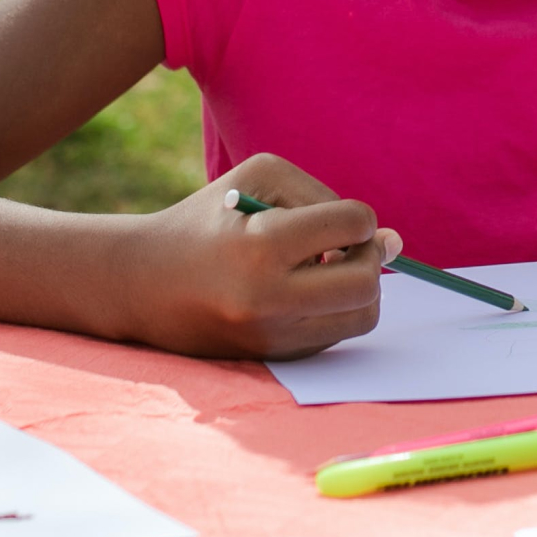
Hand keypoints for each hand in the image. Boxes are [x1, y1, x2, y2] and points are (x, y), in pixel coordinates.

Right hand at [122, 153, 401, 359]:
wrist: (142, 283)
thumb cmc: (208, 217)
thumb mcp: (261, 178)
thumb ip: (329, 199)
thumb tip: (394, 241)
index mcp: (262, 246)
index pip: (353, 225)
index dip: (356, 218)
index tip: (336, 220)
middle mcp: (268, 300)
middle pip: (366, 281)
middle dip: (368, 257)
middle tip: (345, 247)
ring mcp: (272, 336)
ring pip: (361, 315)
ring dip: (359, 286)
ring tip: (326, 268)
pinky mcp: (274, 359)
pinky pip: (336, 334)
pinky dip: (334, 309)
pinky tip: (304, 290)